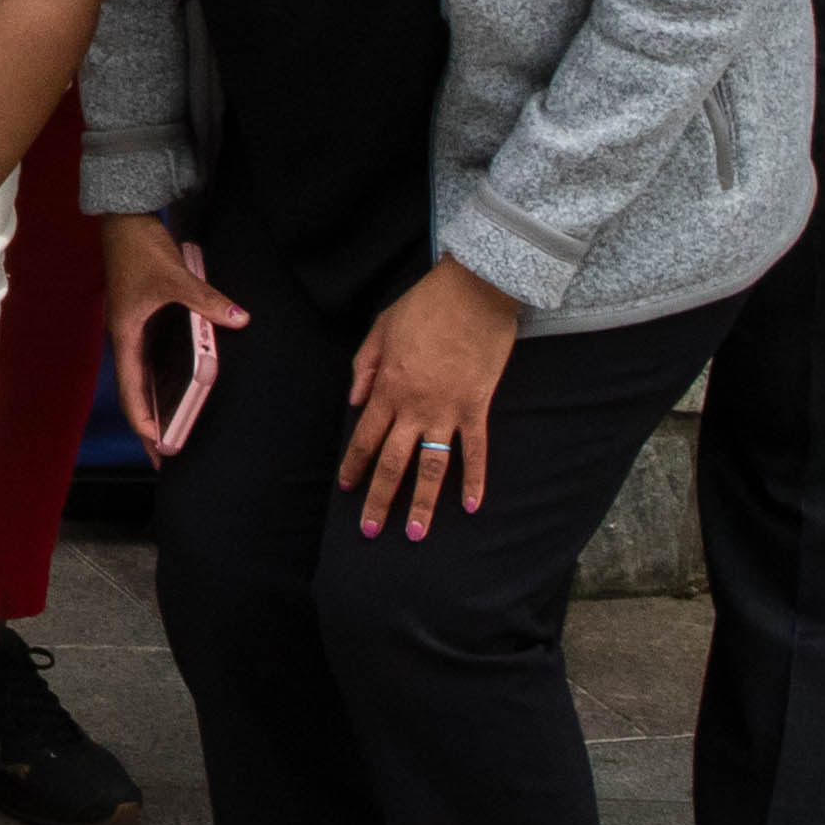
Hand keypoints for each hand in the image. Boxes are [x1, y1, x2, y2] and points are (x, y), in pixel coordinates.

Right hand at [99, 214, 249, 455]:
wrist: (125, 220)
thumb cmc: (140, 250)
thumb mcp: (176, 277)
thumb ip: (207, 301)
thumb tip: (239, 320)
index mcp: (127, 334)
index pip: (131, 388)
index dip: (144, 419)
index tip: (158, 446)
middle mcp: (128, 338)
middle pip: (135, 391)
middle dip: (149, 425)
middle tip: (165, 457)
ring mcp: (135, 330)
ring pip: (143, 378)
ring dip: (156, 406)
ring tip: (173, 433)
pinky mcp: (145, 320)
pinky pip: (153, 361)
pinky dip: (163, 383)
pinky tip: (180, 392)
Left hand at [341, 256, 517, 538]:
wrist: (475, 290)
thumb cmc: (425, 305)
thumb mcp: (380, 328)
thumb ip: (364, 367)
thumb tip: (354, 403)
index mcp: (387, 387)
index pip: (365, 437)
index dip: (354, 465)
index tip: (346, 489)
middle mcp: (414, 406)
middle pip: (392, 462)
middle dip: (379, 499)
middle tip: (369, 531)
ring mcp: (447, 410)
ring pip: (432, 466)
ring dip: (422, 502)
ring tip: (416, 534)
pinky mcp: (478, 407)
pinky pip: (476, 451)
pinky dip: (475, 480)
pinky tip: (472, 506)